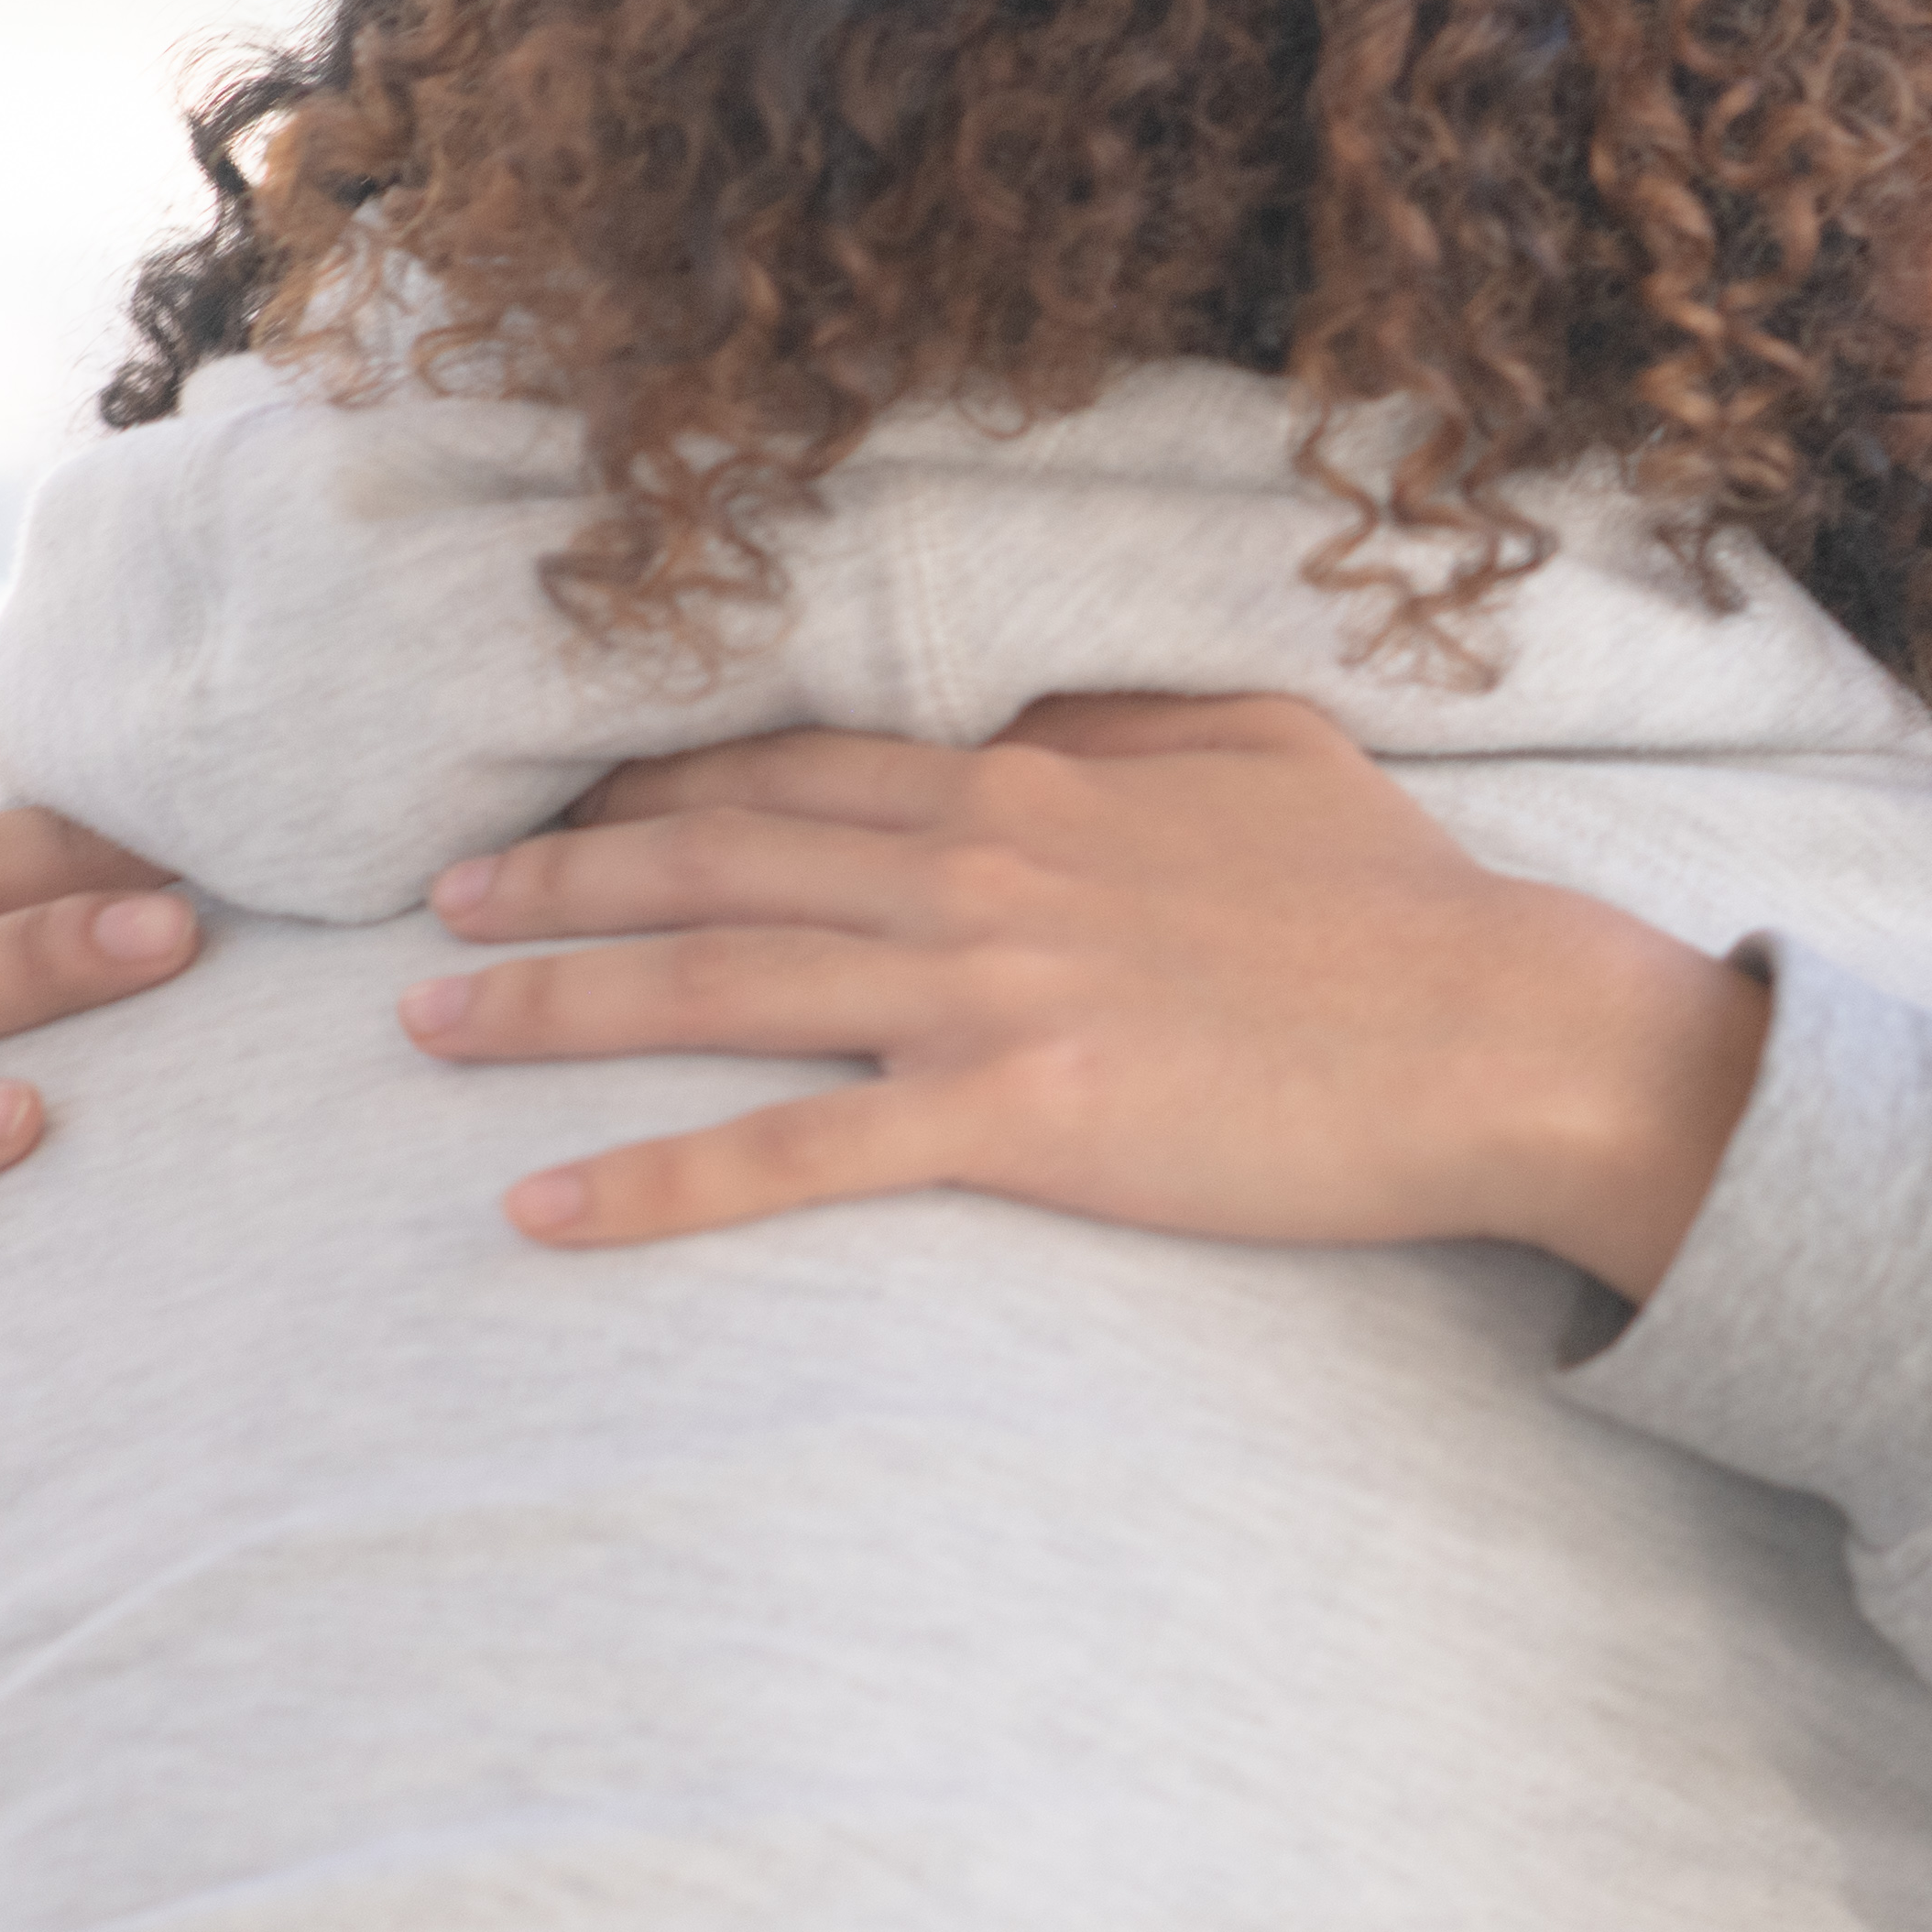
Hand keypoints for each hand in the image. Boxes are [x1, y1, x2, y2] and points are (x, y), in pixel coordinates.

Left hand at [400, 694, 1776, 1294]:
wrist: (1502, 1030)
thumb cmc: (1403, 907)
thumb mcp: (1265, 751)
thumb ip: (1123, 728)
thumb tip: (1029, 719)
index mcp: (1028, 784)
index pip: (791, 770)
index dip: (654, 783)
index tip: (561, 801)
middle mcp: (974, 869)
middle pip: (709, 865)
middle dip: (555, 878)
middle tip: (438, 901)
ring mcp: (983, 993)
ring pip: (711, 989)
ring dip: (549, 1003)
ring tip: (429, 1023)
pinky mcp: (1013, 1121)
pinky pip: (788, 1159)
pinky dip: (651, 1185)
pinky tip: (542, 1213)